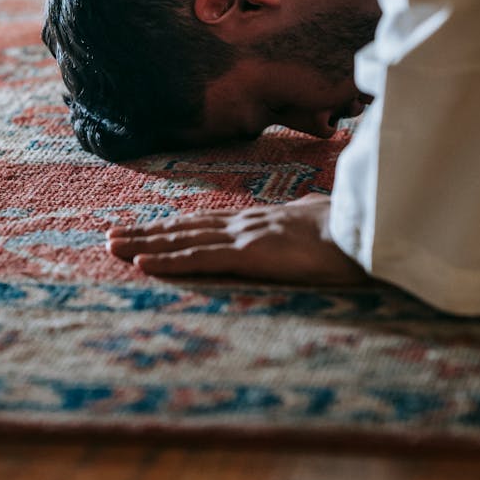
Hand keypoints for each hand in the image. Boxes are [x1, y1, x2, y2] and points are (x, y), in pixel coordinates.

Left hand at [107, 193, 366, 284]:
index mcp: (259, 220)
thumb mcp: (318, 221)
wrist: (367, 228)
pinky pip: (200, 259)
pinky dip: (168, 260)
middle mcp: (245, 224)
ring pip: (183, 239)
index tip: (147, 228)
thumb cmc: (350, 228)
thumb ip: (300, 220)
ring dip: (146, 243)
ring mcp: (244, 237)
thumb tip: (300, 216)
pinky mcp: (249, 254)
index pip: (205, 223)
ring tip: (114, 246)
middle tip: (112, 236)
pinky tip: (142, 263)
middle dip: (147, 232)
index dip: (174, 226)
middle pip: (185, 227)